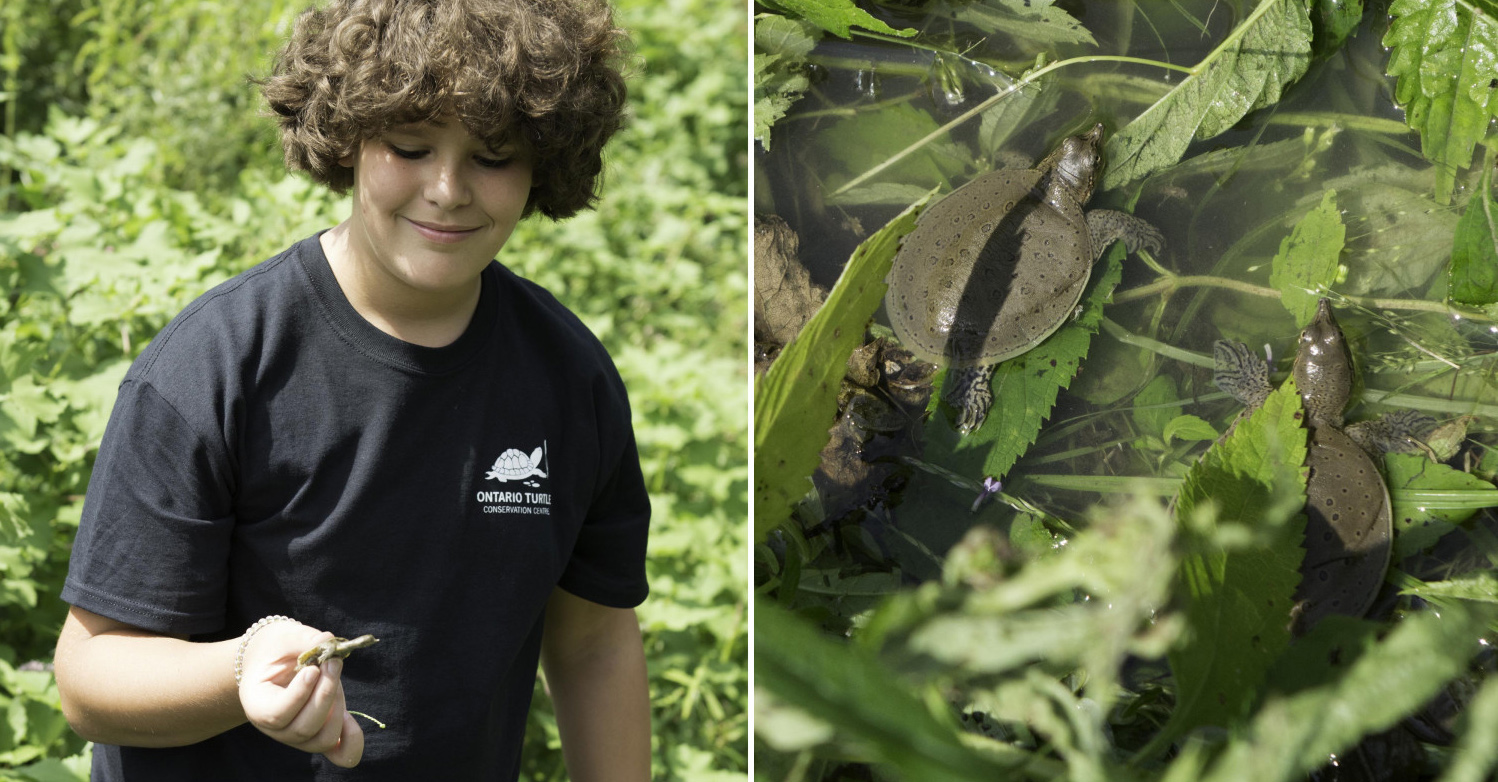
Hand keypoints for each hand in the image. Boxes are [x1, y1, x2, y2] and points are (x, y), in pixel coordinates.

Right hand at [237, 620, 363, 766]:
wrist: (273, 661)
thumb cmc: (276, 649)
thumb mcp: (284, 637)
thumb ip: (305, 639)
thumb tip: (330, 641)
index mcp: (256, 705)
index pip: (277, 714)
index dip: (300, 694)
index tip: (314, 669)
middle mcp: (274, 729)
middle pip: (304, 728)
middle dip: (325, 693)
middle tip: (332, 662)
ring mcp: (298, 737)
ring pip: (323, 739)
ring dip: (337, 707)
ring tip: (335, 675)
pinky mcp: (320, 735)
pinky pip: (340, 753)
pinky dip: (352, 741)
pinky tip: (351, 718)